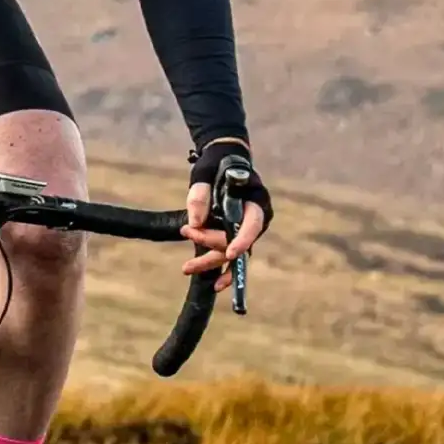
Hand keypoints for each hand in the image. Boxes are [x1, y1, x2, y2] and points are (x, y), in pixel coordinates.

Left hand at [180, 137, 271, 291]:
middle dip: (211, 243)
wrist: (223, 160)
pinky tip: (212, 284)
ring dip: (210, 260)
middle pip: (237, 241)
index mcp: (256, 201)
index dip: (242, 240)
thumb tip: (194, 224)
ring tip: (186, 268)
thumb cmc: (217, 164)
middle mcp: (256, 219)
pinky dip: (220, 268)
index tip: (229, 253)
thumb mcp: (205, 173)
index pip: (253, 224)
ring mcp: (246, 230)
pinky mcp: (235, 236)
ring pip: (231, 253)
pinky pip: (230, 257)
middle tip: (187, 232)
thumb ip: (200, 195)